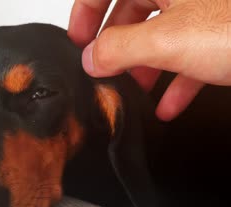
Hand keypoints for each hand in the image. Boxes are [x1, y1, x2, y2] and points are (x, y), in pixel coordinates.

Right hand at [68, 0, 230, 120]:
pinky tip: (167, 105)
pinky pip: (187, 56)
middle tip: (102, 70)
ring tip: (131, 91)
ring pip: (159, 37)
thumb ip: (119, 48)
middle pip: (132, 13)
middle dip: (115, 46)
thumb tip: (91, 57)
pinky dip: (174, 80)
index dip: (83, 14)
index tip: (77, 41)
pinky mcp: (221, 37)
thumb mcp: (166, 41)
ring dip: (143, 67)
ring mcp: (202, 13)